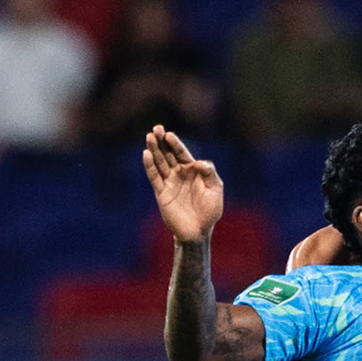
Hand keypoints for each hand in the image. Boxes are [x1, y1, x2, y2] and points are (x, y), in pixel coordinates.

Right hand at [143, 125, 223, 242]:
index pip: (181, 153)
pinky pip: (154, 177)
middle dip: (161, 141)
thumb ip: (210, 173)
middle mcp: (179, 174)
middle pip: (168, 154)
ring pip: (159, 162)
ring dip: (154, 150)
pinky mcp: (161, 193)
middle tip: (155, 129)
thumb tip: (198, 162)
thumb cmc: (210, 211)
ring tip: (149, 137)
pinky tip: (146, 154)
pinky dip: (150, 166)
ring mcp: (169, 182)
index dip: (175, 143)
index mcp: (192, 171)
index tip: (168, 134)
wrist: (199, 231)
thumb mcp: (216, 189)